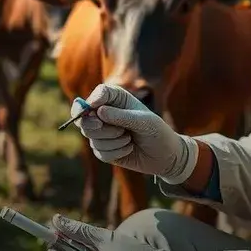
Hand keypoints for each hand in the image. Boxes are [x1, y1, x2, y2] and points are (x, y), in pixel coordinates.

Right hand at [72, 84, 197, 184]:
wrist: (165, 156)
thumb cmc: (157, 132)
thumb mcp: (144, 121)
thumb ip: (121, 116)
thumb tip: (98, 111)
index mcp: (117, 99)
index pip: (98, 94)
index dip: (91, 101)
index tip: (94, 108)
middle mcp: (106, 114)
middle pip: (85, 117)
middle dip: (98, 127)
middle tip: (118, 131)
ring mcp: (102, 132)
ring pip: (92, 137)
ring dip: (113, 141)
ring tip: (129, 139)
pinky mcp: (103, 149)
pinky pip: (99, 152)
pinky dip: (115, 152)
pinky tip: (128, 149)